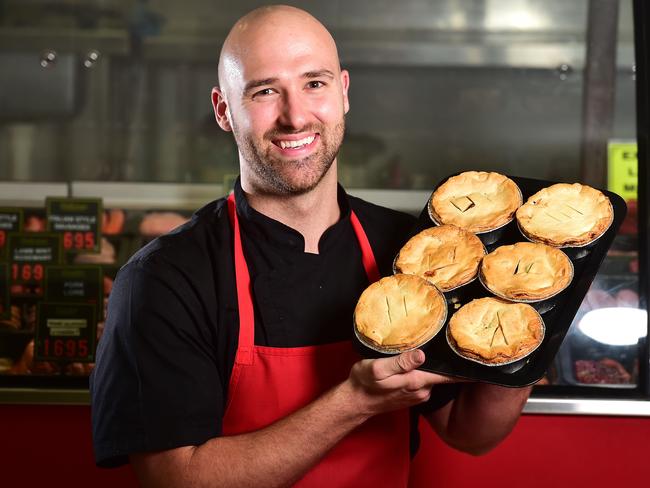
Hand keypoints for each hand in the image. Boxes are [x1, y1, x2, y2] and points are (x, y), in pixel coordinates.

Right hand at [346, 349, 461, 416]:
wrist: (356, 402)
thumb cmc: (364, 383)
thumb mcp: (378, 368)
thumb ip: (401, 362)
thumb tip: (421, 355)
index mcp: (416, 381)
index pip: (448, 376)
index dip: (464, 369)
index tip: (479, 360)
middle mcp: (421, 390)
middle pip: (443, 376)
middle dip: (450, 363)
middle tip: (458, 344)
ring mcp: (418, 395)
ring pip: (434, 378)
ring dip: (437, 368)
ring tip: (441, 350)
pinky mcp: (412, 396)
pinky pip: (425, 382)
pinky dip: (426, 373)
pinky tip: (421, 364)